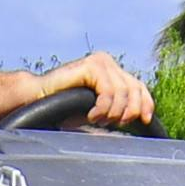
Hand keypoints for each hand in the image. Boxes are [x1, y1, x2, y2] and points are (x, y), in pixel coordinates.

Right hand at [38, 51, 153, 128]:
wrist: (38, 99)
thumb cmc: (64, 108)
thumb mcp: (98, 111)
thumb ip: (117, 110)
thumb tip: (142, 119)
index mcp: (112, 72)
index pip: (139, 86)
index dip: (145, 104)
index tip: (144, 121)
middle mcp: (108, 63)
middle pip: (134, 89)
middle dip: (128, 112)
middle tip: (111, 124)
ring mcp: (101, 62)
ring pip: (123, 93)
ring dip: (112, 113)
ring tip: (97, 120)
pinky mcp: (92, 65)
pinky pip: (108, 91)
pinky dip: (103, 108)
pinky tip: (92, 115)